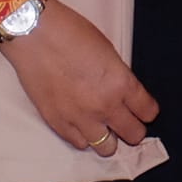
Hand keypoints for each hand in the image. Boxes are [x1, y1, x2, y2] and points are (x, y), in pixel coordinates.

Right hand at [0, 0, 158, 157]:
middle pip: (133, 135)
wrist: (34, 33)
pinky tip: (82, 124)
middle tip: (126, 120)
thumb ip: (118, 78)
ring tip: (103, 126)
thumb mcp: (108, 51)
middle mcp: (104, 105)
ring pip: (107, 148)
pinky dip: (84, 136)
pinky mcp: (57, 123)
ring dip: (108, 137)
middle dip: (133, 128)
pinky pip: (79, 143)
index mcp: (121, 83)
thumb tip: (123, 94)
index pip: (147, 111)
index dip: (147, 110)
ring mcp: (80, 118)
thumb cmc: (71, 33)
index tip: (143, 109)